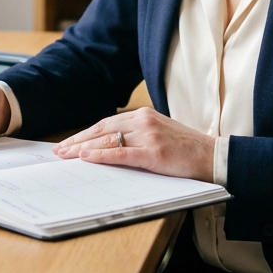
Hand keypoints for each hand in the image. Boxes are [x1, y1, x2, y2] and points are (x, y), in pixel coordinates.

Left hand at [52, 107, 216, 181]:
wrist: (214, 156)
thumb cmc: (187, 149)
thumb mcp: (158, 134)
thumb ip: (135, 136)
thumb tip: (107, 148)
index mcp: (143, 115)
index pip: (105, 123)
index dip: (84, 134)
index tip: (68, 143)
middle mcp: (143, 121)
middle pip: (101, 130)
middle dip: (77, 141)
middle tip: (58, 151)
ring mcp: (149, 136)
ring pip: (108, 141)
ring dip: (83, 149)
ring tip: (66, 156)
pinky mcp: (154, 153)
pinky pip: (121, 154)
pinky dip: (101, 156)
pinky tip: (87, 158)